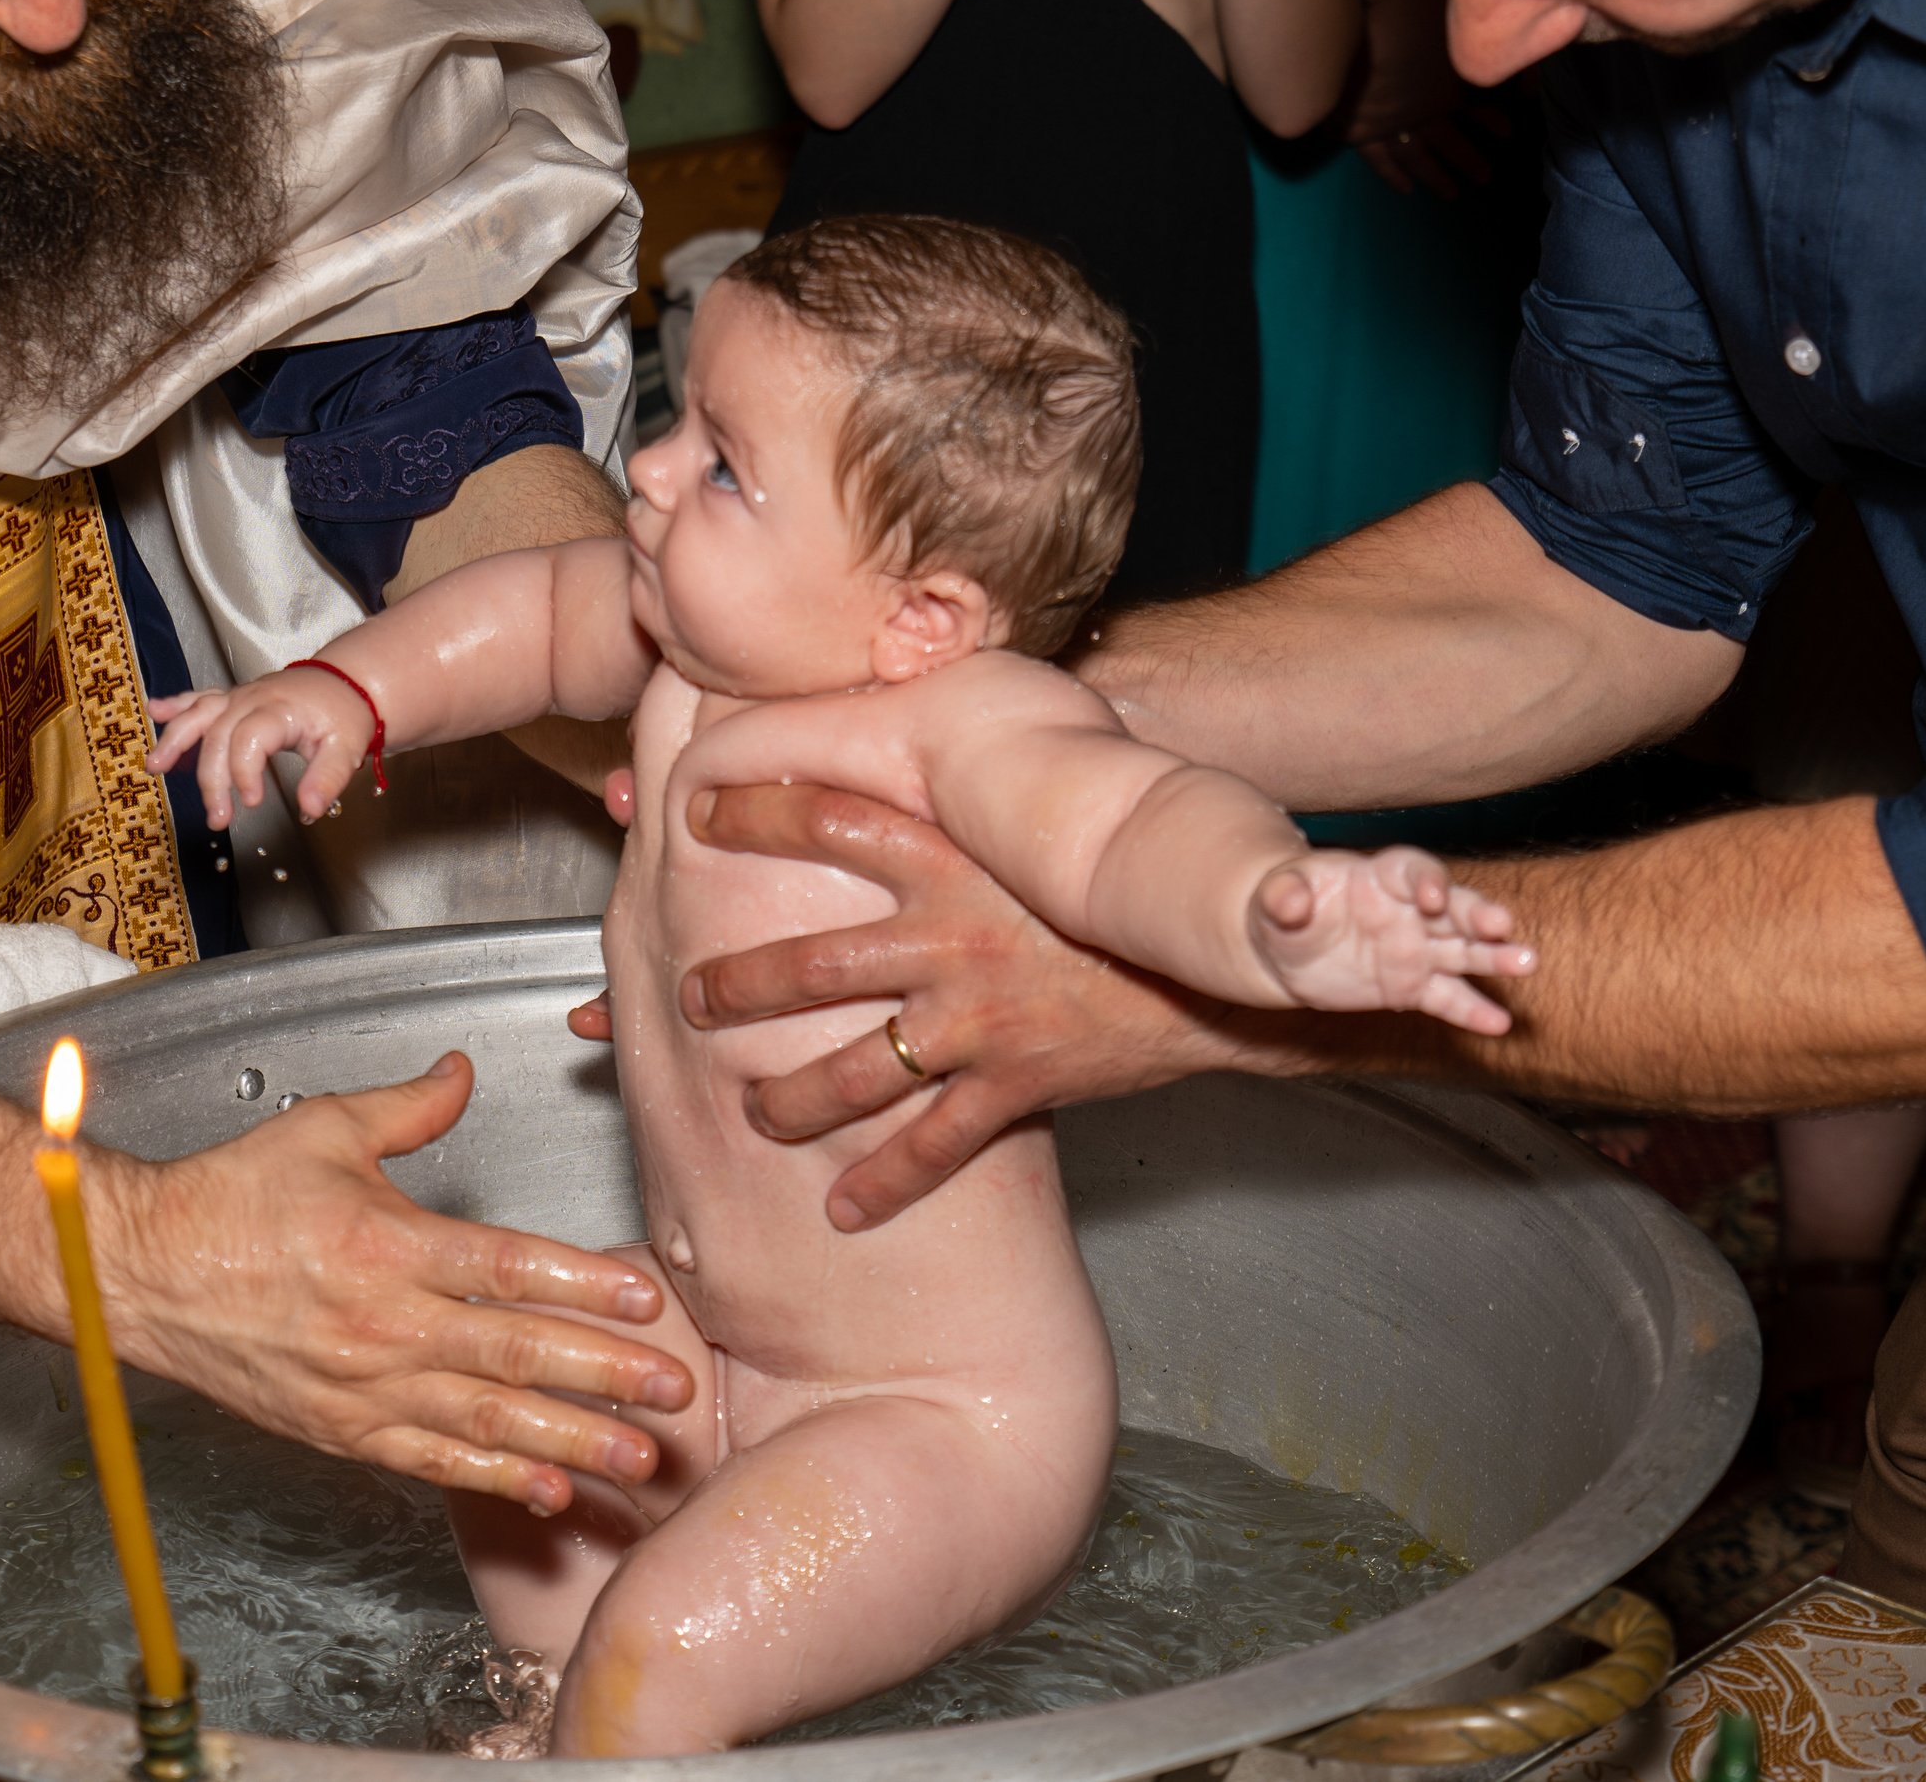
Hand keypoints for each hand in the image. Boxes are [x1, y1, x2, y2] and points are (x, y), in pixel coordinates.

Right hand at [101, 1052, 693, 1514]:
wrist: (140, 1274)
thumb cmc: (228, 1199)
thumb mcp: (324, 1129)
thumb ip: (411, 1106)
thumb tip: (463, 1070)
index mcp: (386, 1244)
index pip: (507, 1269)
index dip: (583, 1286)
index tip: (647, 1302)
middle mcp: (382, 1324)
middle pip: (514, 1355)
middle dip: (605, 1378)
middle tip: (674, 1394)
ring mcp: (363, 1388)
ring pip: (486, 1422)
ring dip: (570, 1443)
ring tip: (636, 1458)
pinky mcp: (342, 1431)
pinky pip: (430, 1462)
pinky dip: (494, 1480)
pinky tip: (549, 1491)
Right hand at [146, 671, 369, 828]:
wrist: (346, 682)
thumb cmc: (344, 714)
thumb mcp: (345, 749)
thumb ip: (327, 780)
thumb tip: (309, 810)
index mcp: (279, 709)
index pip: (249, 739)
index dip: (244, 772)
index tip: (252, 802)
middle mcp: (253, 698)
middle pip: (218, 735)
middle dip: (212, 779)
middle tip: (217, 817)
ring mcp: (239, 697)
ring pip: (199, 714)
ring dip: (175, 739)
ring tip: (155, 766)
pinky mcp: (233, 699)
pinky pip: (199, 699)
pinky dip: (176, 705)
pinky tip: (153, 710)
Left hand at [674, 785, 1314, 1230]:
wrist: (1231, 964)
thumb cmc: (1137, 879)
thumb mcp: (1053, 815)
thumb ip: (986, 788)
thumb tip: (931, 715)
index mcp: (960, 856)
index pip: (832, 819)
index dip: (756, 812)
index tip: (695, 814)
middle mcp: (954, 938)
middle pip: (814, 964)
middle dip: (740, 986)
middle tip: (694, 996)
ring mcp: (980, 1020)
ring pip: (855, 1069)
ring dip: (791, 1095)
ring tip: (752, 1107)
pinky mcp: (1016, 1086)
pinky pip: (933, 1147)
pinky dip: (883, 1183)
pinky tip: (841, 1210)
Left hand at [1252, 845, 1534, 1033]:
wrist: (1282, 949)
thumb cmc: (1282, 909)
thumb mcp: (1275, 898)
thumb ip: (1285, 896)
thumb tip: (1289, 901)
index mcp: (1379, 876)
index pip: (1412, 871)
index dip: (1425, 880)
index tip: (1432, 898)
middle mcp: (1409, 910)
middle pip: (1453, 907)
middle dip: (1477, 914)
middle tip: (1503, 925)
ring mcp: (1416, 949)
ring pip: (1463, 951)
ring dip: (1495, 956)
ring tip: (1526, 964)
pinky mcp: (1412, 986)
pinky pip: (1446, 998)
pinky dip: (1471, 1011)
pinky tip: (1498, 1025)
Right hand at [1344, 0, 1511, 199]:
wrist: (1325, 46)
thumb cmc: (1368, 15)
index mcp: (1440, 74)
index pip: (1476, 100)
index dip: (1493, 116)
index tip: (1509, 132)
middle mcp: (1421, 106)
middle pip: (1450, 138)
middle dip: (1469, 158)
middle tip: (1486, 176)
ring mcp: (1391, 123)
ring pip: (1420, 156)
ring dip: (1438, 175)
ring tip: (1453, 193)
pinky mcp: (1360, 133)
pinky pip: (1381, 159)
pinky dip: (1392, 176)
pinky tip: (1404, 189)